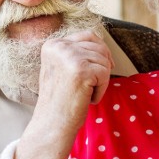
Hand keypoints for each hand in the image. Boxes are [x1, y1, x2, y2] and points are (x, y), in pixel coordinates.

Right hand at [14, 30, 113, 158]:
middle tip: (90, 87)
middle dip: (102, 68)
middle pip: (99, 47)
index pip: (88, 35)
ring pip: (104, 61)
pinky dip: (101, 90)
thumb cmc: (60, 100)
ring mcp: (70, 57)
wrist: (52, 124)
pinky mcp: (81, 69)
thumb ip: (75, 53)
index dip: (101, 50)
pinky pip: (105, 74)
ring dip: (101, 81)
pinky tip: (87, 99)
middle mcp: (59, 46)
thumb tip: (102, 44)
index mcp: (53, 44)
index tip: (105, 66)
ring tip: (84, 93)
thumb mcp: (62, 68)